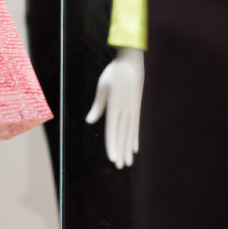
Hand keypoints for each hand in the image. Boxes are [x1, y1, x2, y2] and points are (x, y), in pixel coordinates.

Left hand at [85, 47, 143, 167]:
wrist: (132, 62)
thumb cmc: (113, 74)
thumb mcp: (102, 88)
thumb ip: (98, 106)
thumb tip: (89, 120)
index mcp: (116, 106)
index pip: (113, 130)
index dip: (112, 144)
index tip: (112, 157)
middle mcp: (126, 110)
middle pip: (122, 135)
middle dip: (120, 151)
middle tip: (119, 166)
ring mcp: (134, 109)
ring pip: (130, 133)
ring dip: (128, 148)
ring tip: (127, 162)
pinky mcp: (137, 108)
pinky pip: (136, 126)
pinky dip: (134, 138)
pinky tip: (135, 148)